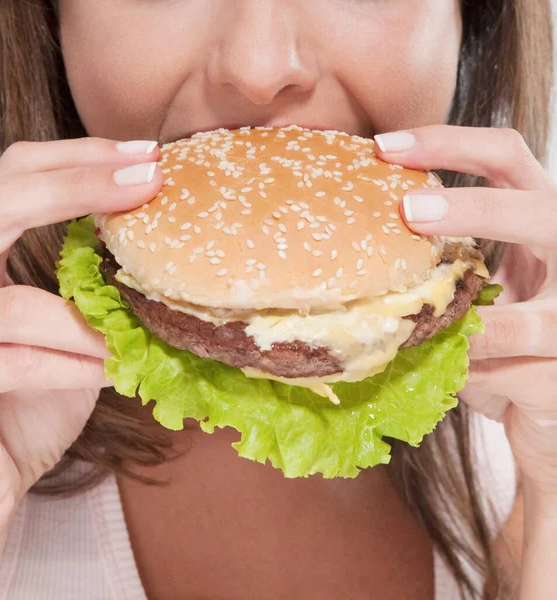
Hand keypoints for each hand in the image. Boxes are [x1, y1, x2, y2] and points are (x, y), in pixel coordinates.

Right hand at [0, 137, 161, 557]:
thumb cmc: (24, 410)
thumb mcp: (67, 340)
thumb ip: (93, 297)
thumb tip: (166, 260)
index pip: (16, 179)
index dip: (79, 159)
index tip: (147, 157)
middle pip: (2, 200)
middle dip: (82, 182)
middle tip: (150, 176)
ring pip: (18, 303)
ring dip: (92, 319)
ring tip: (143, 329)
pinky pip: (15, 362)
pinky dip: (73, 367)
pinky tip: (112, 371)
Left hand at [374, 125, 556, 500]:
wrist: (541, 408)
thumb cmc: (504, 341)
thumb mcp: (478, 290)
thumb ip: (443, 266)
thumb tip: (356, 244)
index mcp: (536, 227)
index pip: (506, 159)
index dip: (450, 143)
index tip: (385, 147)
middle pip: (543, 212)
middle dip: (476, 209)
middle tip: (408, 211)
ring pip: (536, 318)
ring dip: (473, 323)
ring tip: (421, 323)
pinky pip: (512, 376)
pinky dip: (470, 377)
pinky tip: (448, 375)